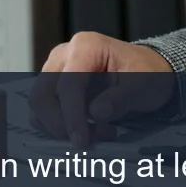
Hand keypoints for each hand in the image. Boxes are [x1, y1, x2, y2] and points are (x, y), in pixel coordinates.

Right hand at [30, 31, 174, 146]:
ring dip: (60, 127)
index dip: (72, 115)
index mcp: (87, 46)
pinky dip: (59, 127)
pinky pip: (42, 113)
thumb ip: (120, 98)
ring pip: (39, 106)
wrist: (146, 72)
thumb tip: (96, 112)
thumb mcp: (144, 85)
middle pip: (43, 95)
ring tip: (95, 133)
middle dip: (61, 124)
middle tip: (88, 140)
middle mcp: (64, 55)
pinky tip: (86, 130)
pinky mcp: (52, 88)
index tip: (81, 140)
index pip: (68, 84)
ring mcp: (55, 71)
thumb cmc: (146, 73)